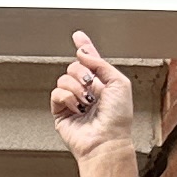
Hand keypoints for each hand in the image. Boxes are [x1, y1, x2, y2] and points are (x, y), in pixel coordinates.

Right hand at [50, 31, 135, 166]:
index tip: (78, 36)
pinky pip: (56, 93)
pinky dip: (68, 98)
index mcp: (102, 83)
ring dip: (77, 89)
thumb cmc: (118, 119)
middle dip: (83, 74)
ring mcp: (73, 101)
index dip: (84, 47)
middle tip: (91, 86)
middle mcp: (86, 90)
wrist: (106, 140)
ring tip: (86, 102)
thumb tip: (82, 52)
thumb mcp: (119, 83)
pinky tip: (77, 107)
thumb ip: (100, 63)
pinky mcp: (60, 111)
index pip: (91, 60)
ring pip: (64, 78)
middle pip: (74, 66)